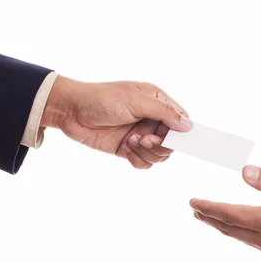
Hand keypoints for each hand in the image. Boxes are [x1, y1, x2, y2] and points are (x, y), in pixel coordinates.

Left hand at [41, 76, 192, 168]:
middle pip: (172, 142)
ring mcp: (140, 135)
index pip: (180, 120)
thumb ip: (164, 113)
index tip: (175, 139)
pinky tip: (125, 148)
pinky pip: (144, 163)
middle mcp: (151, 119)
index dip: (181, 132)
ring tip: (130, 141)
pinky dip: (137, 159)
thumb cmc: (103, 98)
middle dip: (161, 145)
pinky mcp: (128, 149)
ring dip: (147, 152)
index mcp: (156, 102)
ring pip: (159, 155)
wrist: (72, 111)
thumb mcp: (137, 102)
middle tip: (145, 139)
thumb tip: (188, 126)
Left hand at [190, 166, 260, 258]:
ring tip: (208, 216)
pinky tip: (234, 225)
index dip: (210, 207)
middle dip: (211, 217)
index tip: (193, 202)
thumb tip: (243, 173)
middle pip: (230, 228)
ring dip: (222, 226)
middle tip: (195, 208)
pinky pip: (251, 242)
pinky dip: (238, 232)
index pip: (230, 214)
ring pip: (240, 236)